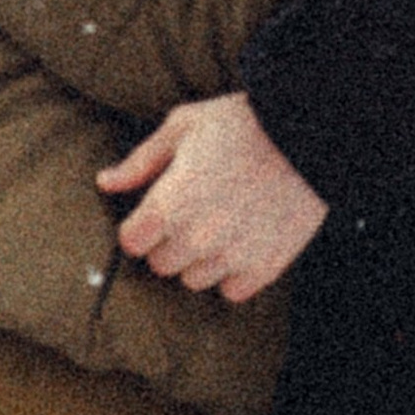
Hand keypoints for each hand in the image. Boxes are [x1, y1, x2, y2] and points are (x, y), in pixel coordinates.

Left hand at [96, 93, 327, 301]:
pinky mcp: (264, 268)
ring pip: (195, 280)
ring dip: (201, 258)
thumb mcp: (183, 127)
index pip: (131, 243)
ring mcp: (231, 258)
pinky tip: (243, 239)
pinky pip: (232, 290)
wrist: (309, 134)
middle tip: (193, 211)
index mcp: (168, 207)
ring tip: (221, 222)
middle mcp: (196, 240)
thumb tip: (105, 183)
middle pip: (161, 265)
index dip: (140, 225)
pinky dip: (234, 271)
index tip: (156, 209)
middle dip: (169, 241)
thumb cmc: (240, 124)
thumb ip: (141, 162)